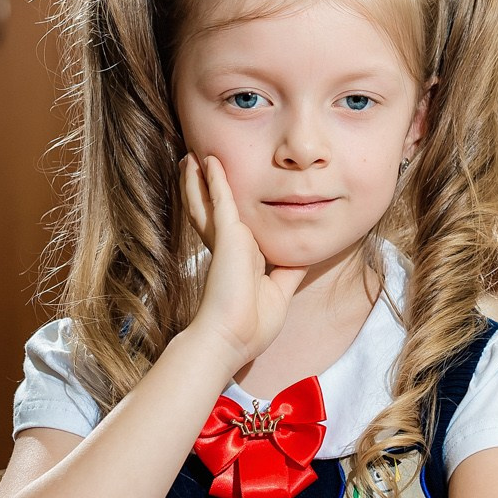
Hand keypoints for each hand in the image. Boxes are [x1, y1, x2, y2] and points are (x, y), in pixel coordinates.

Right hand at [180, 153, 306, 371]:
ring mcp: (228, 239)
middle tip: (198, 166)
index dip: (227, 212)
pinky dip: (218, 180)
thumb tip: (304, 257)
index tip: (224, 195)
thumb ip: (289, 271)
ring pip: (211, 200)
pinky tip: (210, 163)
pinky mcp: (228, 236)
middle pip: (214, 209)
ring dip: (202, 178)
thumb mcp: (279, 292)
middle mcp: (232, 246)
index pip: (233, 227)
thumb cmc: (252, 326)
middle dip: (206, 188)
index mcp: (242, 260)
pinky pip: (223, 200)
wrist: (231, 338)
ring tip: (194, 158)